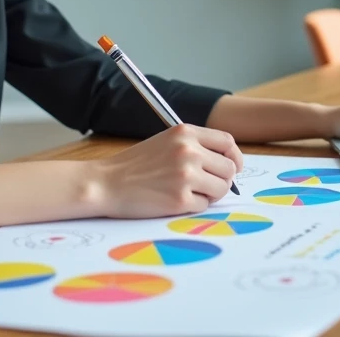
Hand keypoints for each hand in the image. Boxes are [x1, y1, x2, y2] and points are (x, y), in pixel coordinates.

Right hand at [92, 124, 243, 218]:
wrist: (106, 183)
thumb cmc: (135, 165)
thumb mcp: (166, 142)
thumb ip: (195, 146)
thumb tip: (228, 163)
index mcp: (185, 133)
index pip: (227, 142)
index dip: (233, 157)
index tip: (231, 167)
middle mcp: (188, 151)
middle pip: (229, 169)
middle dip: (222, 180)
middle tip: (204, 185)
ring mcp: (185, 176)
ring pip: (221, 189)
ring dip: (209, 194)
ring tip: (187, 192)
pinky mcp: (180, 200)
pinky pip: (204, 206)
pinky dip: (193, 206)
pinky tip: (173, 200)